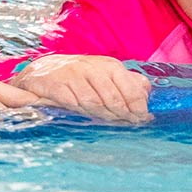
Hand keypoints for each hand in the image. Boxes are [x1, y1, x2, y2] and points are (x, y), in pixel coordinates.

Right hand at [19, 54, 153, 122]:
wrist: (43, 70)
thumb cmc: (80, 76)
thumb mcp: (107, 75)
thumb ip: (128, 83)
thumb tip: (147, 95)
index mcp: (110, 66)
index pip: (130, 89)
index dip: (138, 108)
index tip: (141, 120)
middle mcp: (93, 68)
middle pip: (113, 98)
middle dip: (121, 115)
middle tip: (125, 125)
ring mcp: (73, 75)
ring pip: (93, 102)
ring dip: (101, 115)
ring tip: (104, 121)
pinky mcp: (56, 84)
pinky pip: (71, 102)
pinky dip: (78, 110)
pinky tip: (81, 113)